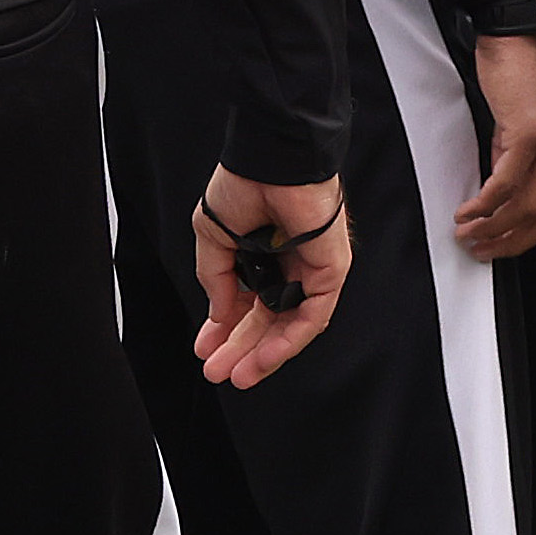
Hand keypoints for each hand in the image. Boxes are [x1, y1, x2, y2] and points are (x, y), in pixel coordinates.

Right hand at [191, 167, 352, 388]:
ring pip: (291, 324)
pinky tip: (263, 359)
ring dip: (264, 354)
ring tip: (237, 376)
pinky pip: (312, 315)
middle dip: (240, 348)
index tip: (204, 351)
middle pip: (268, 319)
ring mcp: (312, 269)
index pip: (247, 303)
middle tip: (217, 372)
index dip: (224, 329)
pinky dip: (288, 341)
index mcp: (263, 254)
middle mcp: (290, 265)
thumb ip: (216, 278)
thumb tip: (218, 315)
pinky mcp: (331, 270)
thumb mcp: (214, 237)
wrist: (270, 158)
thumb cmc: (244, 183)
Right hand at [454, 34, 535, 259]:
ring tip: (466, 234)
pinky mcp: (529, 132)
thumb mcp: (526, 114)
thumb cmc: (520, 60)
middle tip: (480, 250)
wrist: (517, 22)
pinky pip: (506, 184)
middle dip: (510, 242)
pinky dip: (484, 205)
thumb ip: (517, 149)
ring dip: (492, 228)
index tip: (500, 244)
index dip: (528, 235)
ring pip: (526, 206)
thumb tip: (500, 183)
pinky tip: (467, 211)